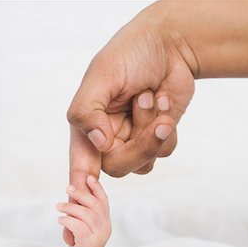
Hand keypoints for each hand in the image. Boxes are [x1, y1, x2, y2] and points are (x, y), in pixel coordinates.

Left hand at [56, 176, 110, 246]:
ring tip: (58, 206)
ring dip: (69, 207)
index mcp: (106, 221)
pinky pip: (77, 226)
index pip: (104, 201)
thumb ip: (85, 213)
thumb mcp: (86, 226)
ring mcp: (98, 236)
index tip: (88, 178)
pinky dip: (66, 220)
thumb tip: (75, 192)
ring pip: (85, 214)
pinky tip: (60, 220)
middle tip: (67, 189)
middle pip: (94, 205)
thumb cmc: (81, 243)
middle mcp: (105, 227)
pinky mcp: (88, 243)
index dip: (97, 188)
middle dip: (80, 194)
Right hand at [67, 0, 195, 176]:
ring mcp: (133, 141)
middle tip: (153, 114)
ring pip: (144, 164)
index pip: (80, 166)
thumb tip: (99, 144)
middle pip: (118, 168)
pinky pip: (164, 151)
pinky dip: (168, 127)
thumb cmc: (128, 54)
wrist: (168, 45)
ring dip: (154, 129)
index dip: (79, 188)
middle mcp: (107, 140)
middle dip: (141, 145)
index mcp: (86, 127)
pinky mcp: (156, 139)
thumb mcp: (102, 75)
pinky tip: (163, 101)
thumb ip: (89, 110)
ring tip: (153, 96)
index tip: (79, 201)